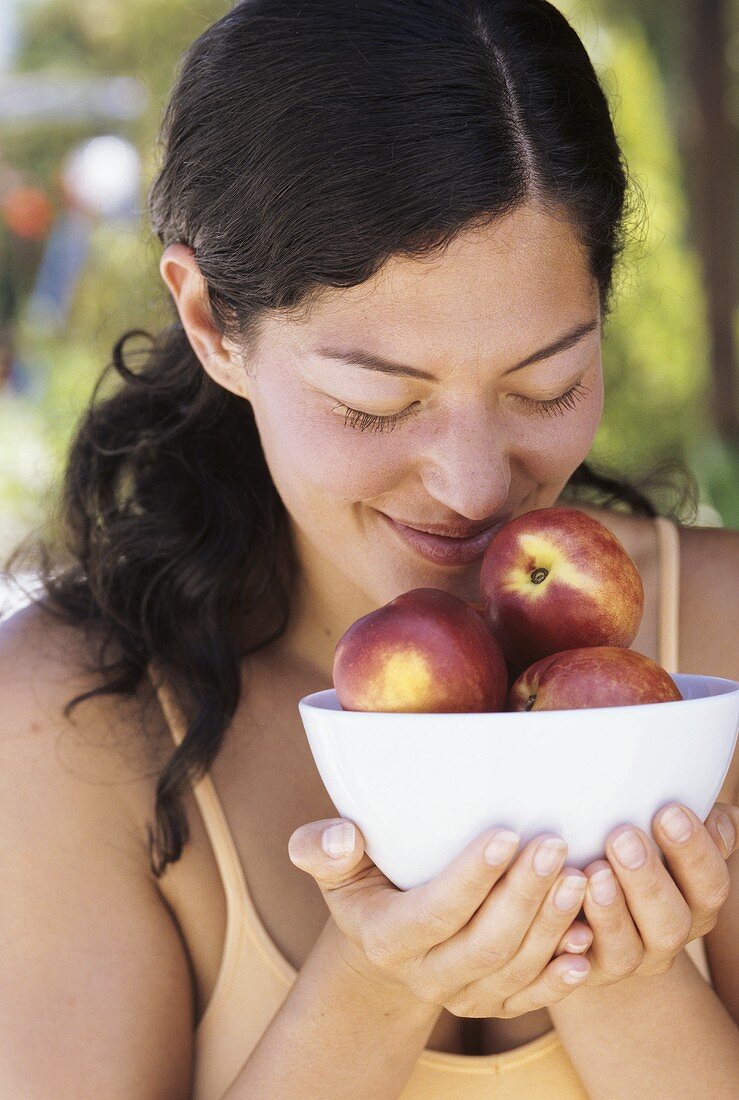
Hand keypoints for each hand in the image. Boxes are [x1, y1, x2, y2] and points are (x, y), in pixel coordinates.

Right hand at [288, 819, 595, 1018]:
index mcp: (385, 937)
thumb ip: (321, 847)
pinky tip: (585, 942)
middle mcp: (424, 976)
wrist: (382, 937)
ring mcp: (461, 995)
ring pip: (514, 970)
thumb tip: (341, 837)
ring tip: (579, 877)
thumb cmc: (362, 879)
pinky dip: (562, 975)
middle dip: (523, 896)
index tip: (506, 834)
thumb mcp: (331, 863)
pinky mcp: (492, 1004)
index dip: (472, 878)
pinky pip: (532, 998)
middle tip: (555, 845)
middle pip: (484, 945)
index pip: (434, 913)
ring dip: (551, 927)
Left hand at [553, 801, 738, 984]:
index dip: (695, 852)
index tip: (668, 812)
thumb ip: (692, 823)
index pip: (710, 885)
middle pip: (671, 922)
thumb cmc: (628, 846)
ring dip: (611, 913)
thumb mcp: (662, 833)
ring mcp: (629, 958)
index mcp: (695, 900)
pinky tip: (564, 914)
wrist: (588, 906)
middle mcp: (668, 935)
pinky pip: (579, 966)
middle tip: (622, 838)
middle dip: (648, 880)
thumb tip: (718, 817)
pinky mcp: (586, 970)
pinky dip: (571, 940)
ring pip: (627, 951)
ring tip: (594, 872)